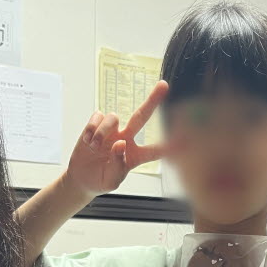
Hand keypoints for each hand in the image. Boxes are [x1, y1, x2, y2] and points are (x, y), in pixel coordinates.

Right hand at [66, 80, 168, 197]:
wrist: (80, 178)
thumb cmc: (101, 180)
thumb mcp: (112, 180)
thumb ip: (119, 164)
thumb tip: (121, 144)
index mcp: (135, 156)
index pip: (155, 151)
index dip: (170, 147)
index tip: (186, 140)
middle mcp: (126, 139)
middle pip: (141, 116)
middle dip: (153, 100)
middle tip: (164, 85)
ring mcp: (112, 131)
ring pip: (113, 117)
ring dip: (103, 131)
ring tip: (94, 146)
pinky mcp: (96, 125)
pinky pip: (98, 116)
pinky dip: (92, 127)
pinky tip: (87, 140)